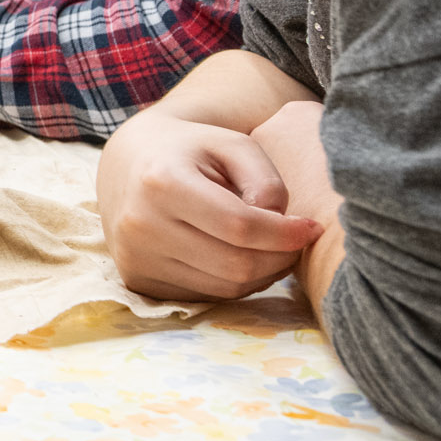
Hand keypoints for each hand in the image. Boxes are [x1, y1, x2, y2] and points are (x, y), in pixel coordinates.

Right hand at [97, 105, 322, 301]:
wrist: (129, 164)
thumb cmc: (191, 151)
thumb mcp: (233, 144)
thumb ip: (266, 181)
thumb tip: (282, 231)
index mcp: (162, 182)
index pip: (239, 226)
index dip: (285, 234)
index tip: (311, 228)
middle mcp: (140, 224)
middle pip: (236, 265)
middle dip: (279, 258)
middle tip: (294, 242)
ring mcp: (135, 257)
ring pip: (226, 288)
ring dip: (261, 273)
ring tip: (268, 248)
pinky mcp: (137, 280)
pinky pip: (207, 296)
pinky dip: (233, 282)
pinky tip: (234, 256)